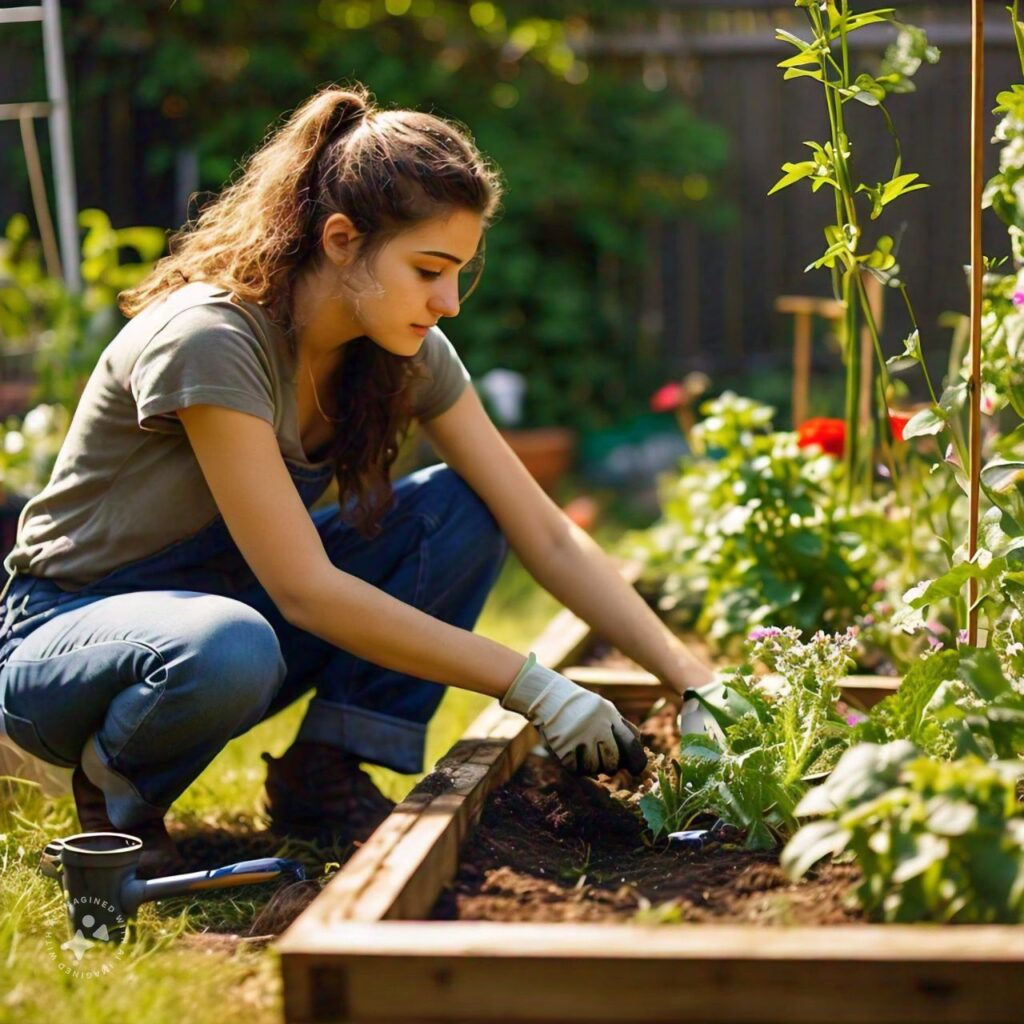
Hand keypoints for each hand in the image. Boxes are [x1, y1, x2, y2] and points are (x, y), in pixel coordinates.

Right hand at [501, 653, 647, 776]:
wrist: (547, 696)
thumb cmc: (579, 705)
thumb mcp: (603, 707)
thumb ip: (621, 725)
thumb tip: (639, 747)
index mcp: (609, 715)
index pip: (630, 743)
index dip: (637, 760)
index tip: (636, 770)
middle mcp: (597, 726)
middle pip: (613, 761)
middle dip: (610, 765)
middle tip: (604, 762)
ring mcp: (579, 736)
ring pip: (595, 768)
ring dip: (592, 767)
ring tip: (585, 755)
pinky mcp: (563, 746)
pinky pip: (576, 769)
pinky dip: (576, 766)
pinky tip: (572, 755)